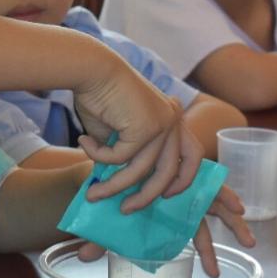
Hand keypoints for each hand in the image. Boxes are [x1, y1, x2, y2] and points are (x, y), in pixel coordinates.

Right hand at [76, 95, 204, 214]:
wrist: (91, 67)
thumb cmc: (100, 95)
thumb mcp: (119, 131)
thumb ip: (127, 154)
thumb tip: (121, 184)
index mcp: (172, 117)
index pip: (192, 154)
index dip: (183, 179)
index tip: (167, 195)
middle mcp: (174, 120)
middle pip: (170, 172)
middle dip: (147, 196)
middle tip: (126, 209)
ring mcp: (163, 123)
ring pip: (142, 171)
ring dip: (114, 186)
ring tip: (93, 193)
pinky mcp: (146, 127)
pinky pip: (120, 158)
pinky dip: (99, 157)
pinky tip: (84, 142)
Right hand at [76, 184, 255, 277]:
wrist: (112, 149)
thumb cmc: (114, 181)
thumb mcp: (113, 213)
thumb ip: (102, 236)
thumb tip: (82, 258)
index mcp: (172, 208)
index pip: (193, 232)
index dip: (204, 252)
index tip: (212, 273)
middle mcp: (185, 195)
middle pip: (213, 217)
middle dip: (233, 232)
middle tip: (251, 247)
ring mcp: (191, 181)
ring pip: (219, 202)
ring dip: (235, 218)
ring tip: (250, 235)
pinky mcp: (190, 168)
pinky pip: (212, 184)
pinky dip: (225, 196)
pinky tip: (238, 208)